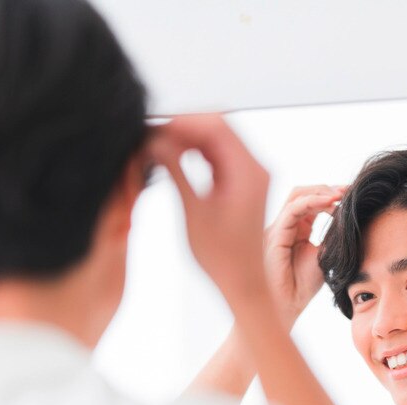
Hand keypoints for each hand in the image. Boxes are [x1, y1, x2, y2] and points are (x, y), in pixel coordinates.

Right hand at [149, 114, 269, 300]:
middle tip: (151, 134)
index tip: (154, 127)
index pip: (216, 127)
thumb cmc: (221, 257)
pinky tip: (173, 157)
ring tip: (157, 146)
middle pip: (218, 128)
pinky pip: (219, 155)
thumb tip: (154, 142)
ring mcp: (251, 174)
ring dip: (188, 139)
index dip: (182, 122)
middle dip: (183, 127)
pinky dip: (197, 152)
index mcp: (248, 173)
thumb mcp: (193, 211)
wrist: (243, 281)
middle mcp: (255, 168)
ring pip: (217, 139)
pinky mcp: (243, 182)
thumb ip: (174, 171)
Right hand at [263, 185, 344, 325]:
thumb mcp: (324, 256)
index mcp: (296, 229)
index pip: (312, 201)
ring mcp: (277, 227)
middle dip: (328, 188)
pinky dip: (313, 202)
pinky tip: (331, 203)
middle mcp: (285, 225)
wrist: (284, 307)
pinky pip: (293, 210)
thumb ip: (331, 237)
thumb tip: (348, 218)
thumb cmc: (301, 286)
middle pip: (303, 193)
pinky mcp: (274, 234)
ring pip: (297, 196)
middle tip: (349, 191)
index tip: (353, 196)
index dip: (332, 195)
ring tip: (342, 195)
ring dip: (322, 192)